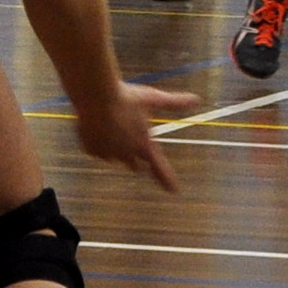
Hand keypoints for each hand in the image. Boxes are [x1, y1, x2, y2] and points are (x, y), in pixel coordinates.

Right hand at [75, 82, 191, 193]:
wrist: (97, 96)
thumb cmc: (126, 97)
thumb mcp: (153, 98)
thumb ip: (174, 103)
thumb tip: (196, 99)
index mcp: (144, 145)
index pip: (159, 168)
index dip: (167, 179)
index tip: (174, 190)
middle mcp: (126, 154)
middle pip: (135, 165)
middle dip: (136, 158)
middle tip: (134, 142)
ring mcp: (108, 154)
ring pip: (115, 156)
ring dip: (117, 148)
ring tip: (114, 126)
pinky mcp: (91, 150)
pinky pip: (97, 149)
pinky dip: (99, 142)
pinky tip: (98, 126)